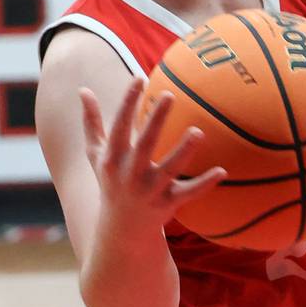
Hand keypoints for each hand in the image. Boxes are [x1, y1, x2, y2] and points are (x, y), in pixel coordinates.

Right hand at [80, 77, 225, 227]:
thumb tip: (83, 89)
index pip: (119, 126)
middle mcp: (130, 174)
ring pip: (169, 169)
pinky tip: (222, 170)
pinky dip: (205, 183)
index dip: (127, 102)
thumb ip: (91, 122)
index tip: (139, 78)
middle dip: (156, 120)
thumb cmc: (111, 181)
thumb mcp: (96, 154)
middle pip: (144, 144)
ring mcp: (150, 190)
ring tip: (198, 131)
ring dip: (184, 151)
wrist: (122, 228)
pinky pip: (189, 192)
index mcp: (112, 158)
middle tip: (169, 95)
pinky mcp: (168, 204)